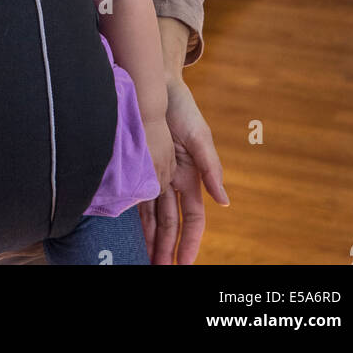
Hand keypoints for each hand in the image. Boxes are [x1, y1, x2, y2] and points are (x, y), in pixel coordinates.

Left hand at [138, 75, 228, 264]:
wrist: (155, 83)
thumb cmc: (183, 108)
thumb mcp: (200, 137)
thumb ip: (211, 168)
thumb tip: (224, 202)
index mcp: (193, 177)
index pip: (193, 219)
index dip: (190, 241)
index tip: (184, 263)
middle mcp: (174, 180)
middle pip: (171, 222)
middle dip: (167, 247)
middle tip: (158, 269)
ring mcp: (157, 174)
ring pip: (153, 214)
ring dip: (150, 237)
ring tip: (144, 259)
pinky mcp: (140, 165)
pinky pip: (137, 196)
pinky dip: (135, 214)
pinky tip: (128, 230)